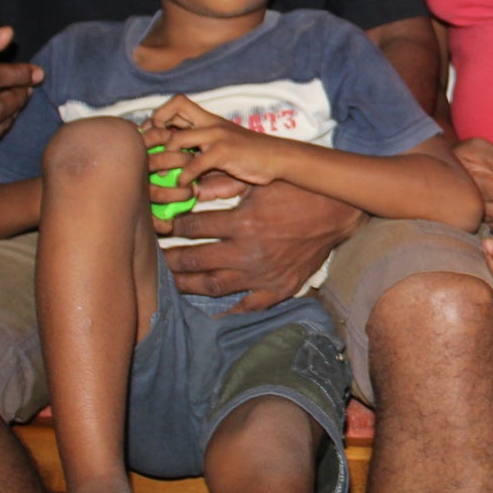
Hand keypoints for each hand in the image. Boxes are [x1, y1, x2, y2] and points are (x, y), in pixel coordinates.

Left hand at [151, 94, 288, 189]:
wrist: (277, 157)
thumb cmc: (250, 154)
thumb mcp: (223, 144)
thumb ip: (203, 146)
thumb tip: (177, 161)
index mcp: (209, 119)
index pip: (178, 103)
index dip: (160, 115)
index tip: (153, 133)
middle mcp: (211, 123)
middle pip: (174, 107)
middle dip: (155, 128)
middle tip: (150, 148)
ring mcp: (217, 136)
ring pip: (177, 139)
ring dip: (164, 158)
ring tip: (163, 173)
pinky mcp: (224, 152)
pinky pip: (194, 164)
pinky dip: (184, 177)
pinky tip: (183, 185)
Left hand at [163, 181, 361, 309]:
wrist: (338, 213)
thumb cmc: (298, 191)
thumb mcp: (261, 179)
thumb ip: (225, 184)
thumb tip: (189, 187)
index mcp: (242, 223)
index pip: (192, 227)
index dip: (173, 226)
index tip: (162, 227)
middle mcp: (248, 253)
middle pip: (194, 260)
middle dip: (169, 259)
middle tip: (153, 259)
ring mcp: (263, 275)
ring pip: (213, 286)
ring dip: (187, 285)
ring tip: (171, 282)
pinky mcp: (279, 289)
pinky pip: (248, 306)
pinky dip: (228, 311)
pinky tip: (211, 312)